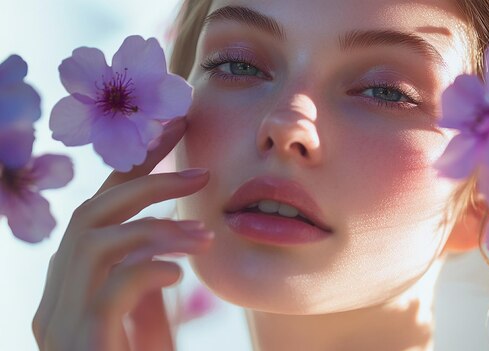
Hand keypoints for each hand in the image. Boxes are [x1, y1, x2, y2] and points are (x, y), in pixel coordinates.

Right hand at [32, 118, 212, 350]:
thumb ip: (146, 276)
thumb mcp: (146, 318)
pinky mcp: (79, 342)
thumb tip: (172, 240)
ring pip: (96, 240)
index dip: (133, 168)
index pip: (99, 209)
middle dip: (145, 181)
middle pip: (90, 213)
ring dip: (156, 226)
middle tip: (200, 170)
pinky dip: (148, 266)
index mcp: (72, 283)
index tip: (172, 132)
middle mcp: (55, 296)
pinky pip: (110, 286)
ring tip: (204, 232)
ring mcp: (59, 321)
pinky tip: (179, 272)